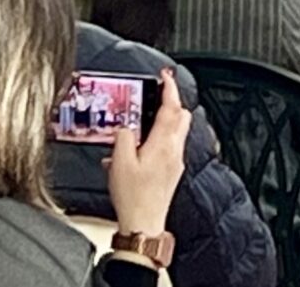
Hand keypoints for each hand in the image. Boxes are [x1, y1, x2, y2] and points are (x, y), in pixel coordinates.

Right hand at [105, 70, 191, 236]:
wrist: (144, 223)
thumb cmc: (134, 197)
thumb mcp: (119, 162)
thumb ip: (123, 138)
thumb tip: (125, 127)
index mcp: (163, 144)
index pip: (171, 108)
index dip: (169, 89)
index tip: (165, 77)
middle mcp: (174, 151)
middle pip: (181, 117)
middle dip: (171, 103)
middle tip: (157, 95)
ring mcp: (175, 162)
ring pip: (176, 132)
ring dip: (163, 122)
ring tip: (142, 123)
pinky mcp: (172, 172)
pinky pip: (169, 148)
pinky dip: (158, 140)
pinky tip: (138, 151)